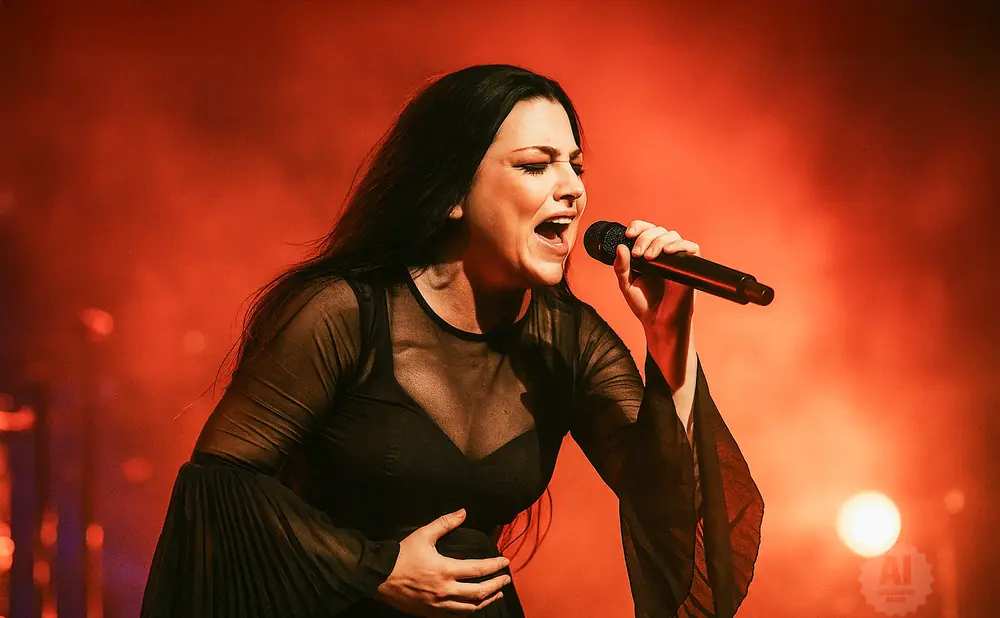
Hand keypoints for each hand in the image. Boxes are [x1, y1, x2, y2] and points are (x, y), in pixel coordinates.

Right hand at [374, 508, 510, 616]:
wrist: (379, 577)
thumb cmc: (401, 555)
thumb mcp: (423, 535)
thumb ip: (445, 523)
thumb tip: (463, 512)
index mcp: (445, 570)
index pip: (478, 569)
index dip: (495, 566)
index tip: (505, 562)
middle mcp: (445, 590)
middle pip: (479, 592)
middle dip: (496, 586)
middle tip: (506, 579)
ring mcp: (438, 605)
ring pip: (470, 608)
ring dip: (487, 600)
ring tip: (496, 594)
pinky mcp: (431, 613)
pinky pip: (455, 616)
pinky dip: (469, 611)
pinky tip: (474, 606)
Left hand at [613, 220, 698, 388]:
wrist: (658, 323)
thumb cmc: (645, 304)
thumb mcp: (626, 284)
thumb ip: (621, 267)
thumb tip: (620, 247)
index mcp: (648, 252)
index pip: (646, 230)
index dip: (638, 226)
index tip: (628, 234)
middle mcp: (663, 253)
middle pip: (658, 230)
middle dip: (645, 237)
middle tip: (637, 253)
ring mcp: (677, 259)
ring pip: (672, 235)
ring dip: (658, 241)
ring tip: (648, 257)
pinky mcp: (690, 267)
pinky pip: (691, 248)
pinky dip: (680, 246)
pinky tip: (667, 252)